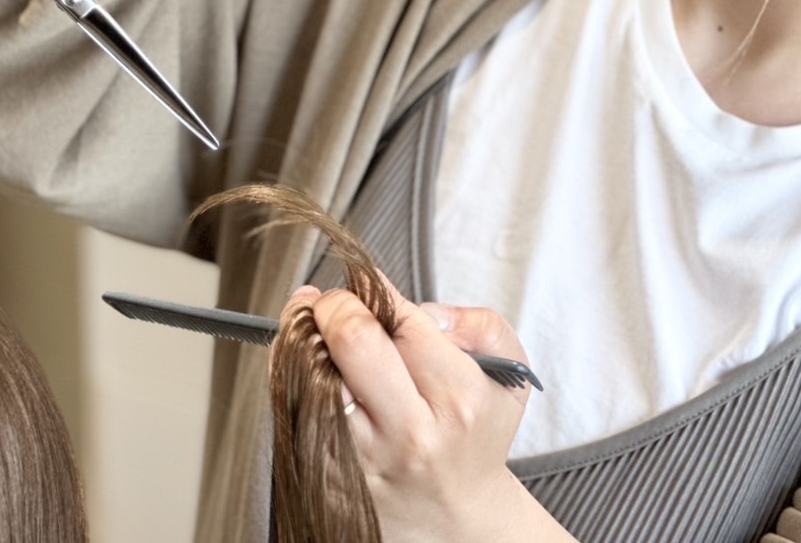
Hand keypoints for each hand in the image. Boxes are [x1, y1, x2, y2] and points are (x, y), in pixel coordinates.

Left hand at [284, 285, 573, 542]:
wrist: (457, 516)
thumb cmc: (476, 435)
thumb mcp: (508, 373)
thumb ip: (480, 324)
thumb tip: (420, 310)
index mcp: (456, 396)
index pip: (399, 319)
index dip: (371, 288)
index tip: (363, 284)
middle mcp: (410, 431)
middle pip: (351, 340)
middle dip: (331, 304)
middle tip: (328, 302)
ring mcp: (366, 459)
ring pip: (311, 374)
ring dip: (302, 340)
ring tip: (312, 329)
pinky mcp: (330, 479)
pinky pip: (294, 411)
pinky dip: (292, 379)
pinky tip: (306, 369)